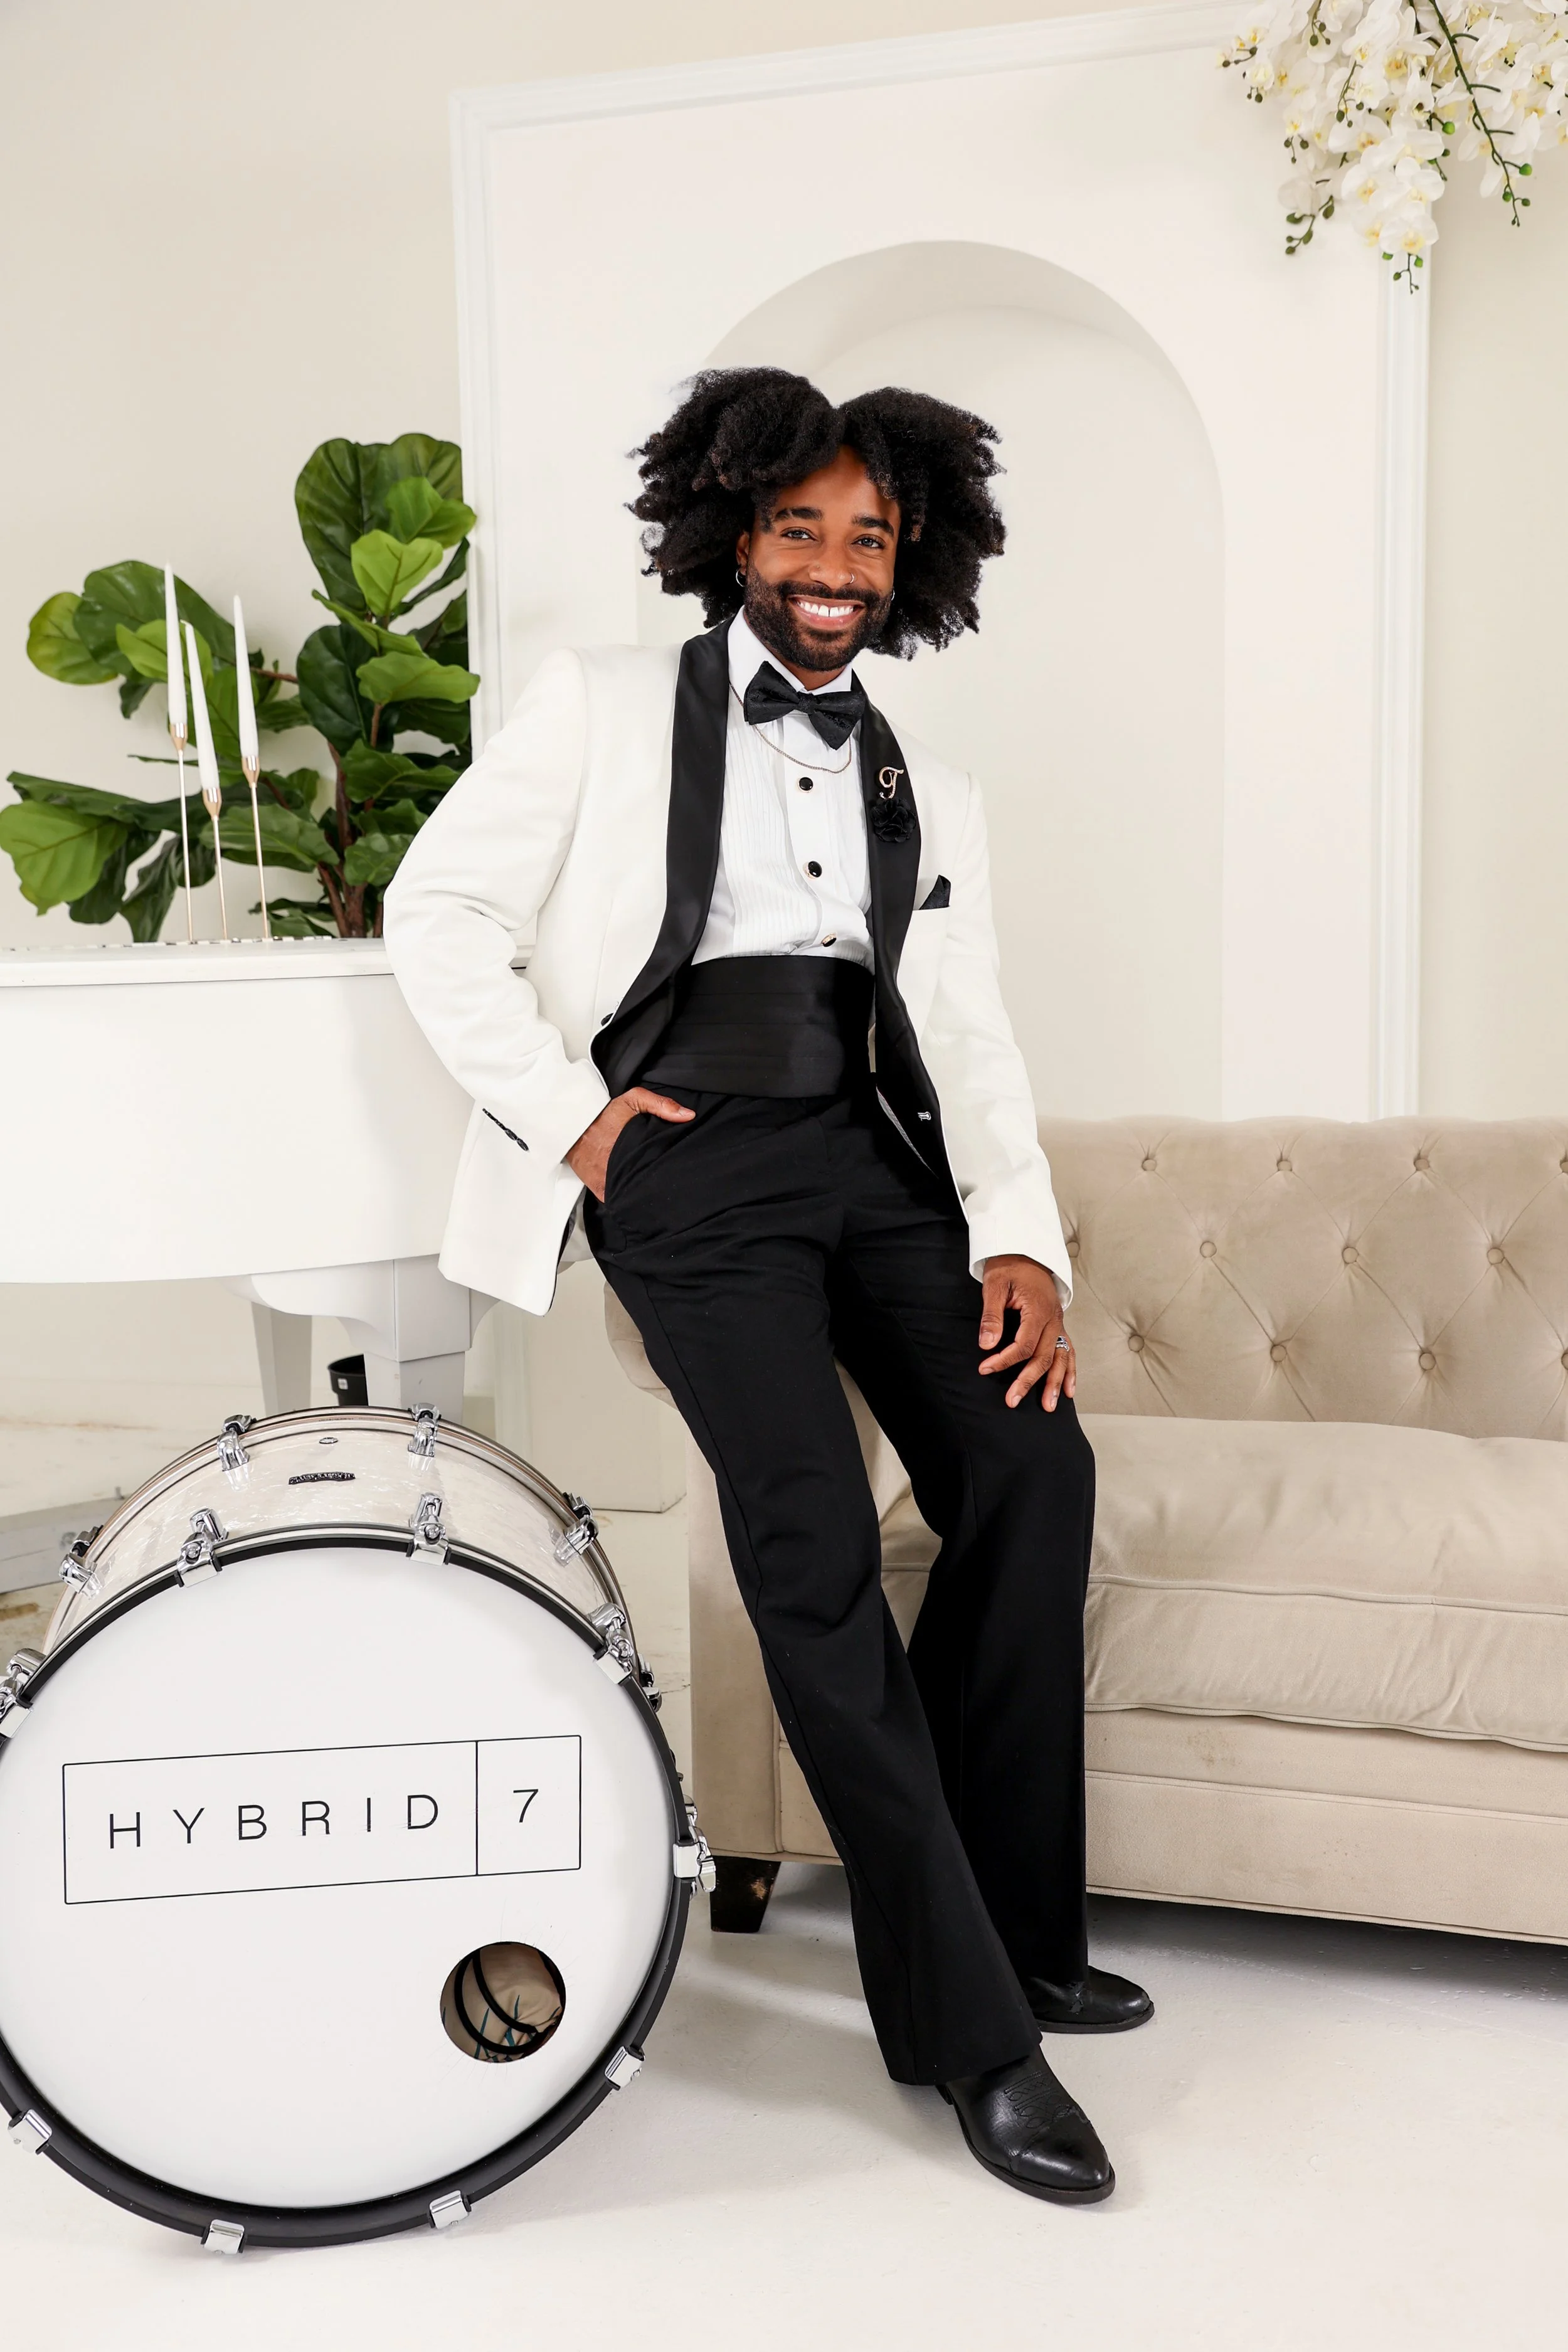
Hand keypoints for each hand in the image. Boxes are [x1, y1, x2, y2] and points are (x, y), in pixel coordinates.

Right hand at [566, 1086, 693, 1200]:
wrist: (571, 1128)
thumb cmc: (602, 1116)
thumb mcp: (632, 1100)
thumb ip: (660, 1104)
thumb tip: (688, 1115)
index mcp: (638, 1148)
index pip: (662, 1164)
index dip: (672, 1166)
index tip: (678, 1165)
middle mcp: (625, 1169)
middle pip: (651, 1182)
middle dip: (660, 1181)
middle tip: (666, 1177)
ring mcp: (612, 1182)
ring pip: (635, 1194)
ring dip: (643, 1191)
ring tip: (652, 1187)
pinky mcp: (601, 1190)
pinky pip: (618, 1201)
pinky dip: (626, 1199)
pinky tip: (633, 1194)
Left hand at [978, 1254, 1074, 1410]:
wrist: (1025, 1252)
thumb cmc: (1008, 1267)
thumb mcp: (994, 1285)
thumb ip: (992, 1316)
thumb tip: (987, 1345)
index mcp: (1038, 1309)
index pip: (1024, 1344)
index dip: (1005, 1360)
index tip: (985, 1368)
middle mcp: (1054, 1319)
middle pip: (1044, 1356)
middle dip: (1028, 1381)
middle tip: (1012, 1400)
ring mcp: (1059, 1323)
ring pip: (1061, 1357)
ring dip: (1055, 1383)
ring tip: (1048, 1407)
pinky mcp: (1059, 1325)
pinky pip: (1069, 1351)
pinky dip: (1070, 1371)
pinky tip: (1069, 1390)